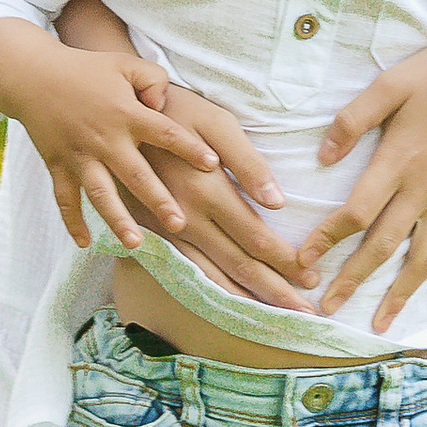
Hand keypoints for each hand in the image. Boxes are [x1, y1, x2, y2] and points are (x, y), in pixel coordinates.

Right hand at [0, 40, 221, 253]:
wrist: (33, 76)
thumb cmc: (87, 70)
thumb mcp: (125, 64)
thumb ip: (154, 80)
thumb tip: (165, 106)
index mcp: (126, 114)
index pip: (165, 133)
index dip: (189, 148)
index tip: (212, 165)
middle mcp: (104, 139)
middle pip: (136, 175)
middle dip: (158, 200)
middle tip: (179, 224)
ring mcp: (80, 156)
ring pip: (100, 194)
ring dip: (117, 219)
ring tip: (135, 243)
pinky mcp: (58, 165)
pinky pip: (64, 199)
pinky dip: (72, 222)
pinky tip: (84, 243)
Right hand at [136, 84, 320, 310]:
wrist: (114, 111)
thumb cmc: (176, 109)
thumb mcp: (215, 122)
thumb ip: (247, 162)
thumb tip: (277, 201)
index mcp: (207, 191)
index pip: (256, 238)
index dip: (286, 262)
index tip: (312, 279)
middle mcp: (186, 218)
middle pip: (238, 265)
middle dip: (275, 290)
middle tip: (305, 312)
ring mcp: (164, 229)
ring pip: (210, 275)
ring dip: (244, 298)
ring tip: (274, 317)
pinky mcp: (149, 231)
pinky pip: (183, 270)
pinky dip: (207, 291)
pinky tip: (224, 304)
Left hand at [303, 35, 426, 330]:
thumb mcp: (390, 84)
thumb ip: (352, 120)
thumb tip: (321, 159)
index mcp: (399, 160)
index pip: (356, 212)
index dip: (326, 239)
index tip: (303, 261)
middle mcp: (426, 187)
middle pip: (384, 244)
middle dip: (352, 279)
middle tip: (327, 310)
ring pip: (424, 257)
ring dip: (400, 293)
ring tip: (379, 323)